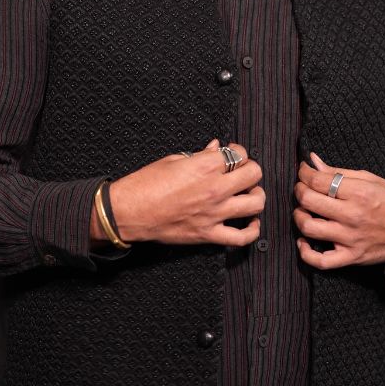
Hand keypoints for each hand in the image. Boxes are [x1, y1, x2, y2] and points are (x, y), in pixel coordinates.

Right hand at [108, 138, 264, 247]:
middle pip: (254, 175)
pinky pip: (241, 237)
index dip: (238, 152)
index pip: (239, 154)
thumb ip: (200, 154)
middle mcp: (214, 188)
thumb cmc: (146, 184)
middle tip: (242, 172)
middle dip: (251, 170)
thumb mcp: (173, 159)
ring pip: (256, 204)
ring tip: (248, 194)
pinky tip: (252, 222)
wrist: (129, 212)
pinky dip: (252, 231)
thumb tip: (215, 147)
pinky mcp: (208, 234)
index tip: (232, 154)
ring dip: (256, 196)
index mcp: (205, 166)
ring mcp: (214, 213)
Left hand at [293, 151, 384, 269]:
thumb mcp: (370, 179)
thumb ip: (339, 172)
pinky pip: (321, 261)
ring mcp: (352, 239)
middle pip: (309, 201)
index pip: (318, 180)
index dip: (304, 173)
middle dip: (299, 191)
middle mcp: (354, 215)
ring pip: (309, 228)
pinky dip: (306, 253)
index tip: (303, 171)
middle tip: (302, 188)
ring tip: (303, 211)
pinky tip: (303, 241)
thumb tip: (312, 161)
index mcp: (359, 192)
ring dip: (298, 217)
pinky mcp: (353, 257)